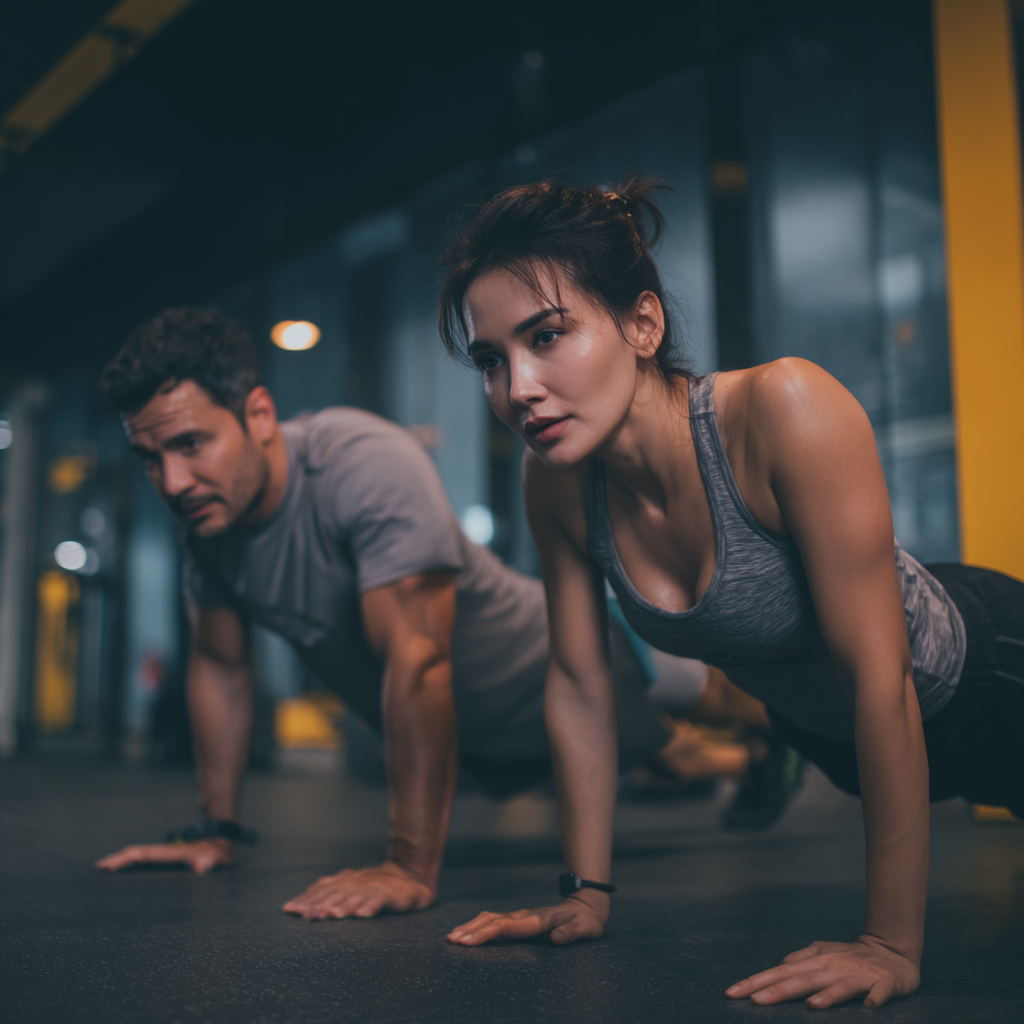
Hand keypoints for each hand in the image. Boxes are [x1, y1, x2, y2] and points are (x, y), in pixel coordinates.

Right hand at [95, 838, 233, 873]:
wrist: (223, 840)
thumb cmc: (220, 853)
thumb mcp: (219, 859)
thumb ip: (212, 863)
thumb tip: (203, 867)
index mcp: (171, 853)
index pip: (143, 855)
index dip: (124, 859)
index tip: (105, 865)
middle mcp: (165, 852)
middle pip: (136, 853)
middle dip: (117, 859)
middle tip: (97, 867)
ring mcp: (166, 854)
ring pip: (140, 855)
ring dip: (123, 860)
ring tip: (104, 868)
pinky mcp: (169, 858)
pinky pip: (146, 859)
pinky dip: (133, 862)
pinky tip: (126, 870)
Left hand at [282, 861, 435, 919]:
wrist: (409, 877)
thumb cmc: (373, 888)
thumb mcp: (349, 889)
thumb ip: (325, 896)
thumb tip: (289, 906)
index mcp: (345, 881)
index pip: (322, 889)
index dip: (306, 898)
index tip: (290, 909)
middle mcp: (357, 881)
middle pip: (336, 892)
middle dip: (320, 904)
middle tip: (308, 915)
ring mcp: (374, 887)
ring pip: (356, 896)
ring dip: (344, 905)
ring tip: (333, 914)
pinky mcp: (392, 895)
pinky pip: (380, 900)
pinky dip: (371, 905)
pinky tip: (363, 914)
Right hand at [446, 895, 605, 946]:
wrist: (586, 906)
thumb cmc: (585, 921)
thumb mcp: (585, 928)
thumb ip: (571, 933)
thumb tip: (556, 938)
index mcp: (537, 920)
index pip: (506, 927)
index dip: (486, 933)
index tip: (468, 941)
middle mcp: (525, 916)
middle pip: (493, 921)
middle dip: (471, 930)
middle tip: (451, 940)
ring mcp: (521, 917)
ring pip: (491, 919)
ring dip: (472, 926)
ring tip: (452, 936)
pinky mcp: (520, 920)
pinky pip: (495, 921)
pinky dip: (479, 925)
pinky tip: (468, 931)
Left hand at [725, 936, 920, 1008]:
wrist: (892, 951)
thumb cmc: (852, 956)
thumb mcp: (823, 952)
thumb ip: (801, 958)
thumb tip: (780, 963)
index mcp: (816, 961)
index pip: (780, 972)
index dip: (756, 982)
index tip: (733, 992)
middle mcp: (833, 966)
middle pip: (802, 979)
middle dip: (778, 990)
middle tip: (754, 1001)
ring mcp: (858, 975)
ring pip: (840, 986)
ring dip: (827, 995)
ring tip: (810, 1005)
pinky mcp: (883, 984)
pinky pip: (879, 993)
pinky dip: (875, 999)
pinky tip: (870, 1008)